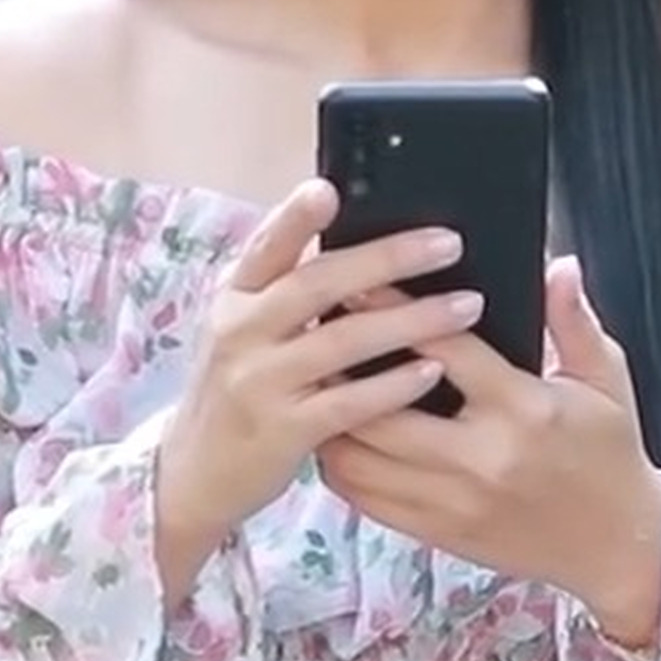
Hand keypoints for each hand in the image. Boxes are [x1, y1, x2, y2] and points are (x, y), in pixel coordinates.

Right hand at [154, 179, 483, 602]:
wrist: (193, 473)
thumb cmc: (241, 387)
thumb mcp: (247, 331)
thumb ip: (288, 292)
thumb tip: (365, 244)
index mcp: (235, 297)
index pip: (266, 247)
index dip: (294, 217)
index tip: (328, 187)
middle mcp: (240, 332)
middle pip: (318, 284)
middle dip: (389, 259)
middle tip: (449, 243)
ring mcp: (259, 382)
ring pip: (344, 340)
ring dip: (412, 319)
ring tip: (467, 305)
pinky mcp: (282, 430)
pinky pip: (348, 402)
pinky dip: (393, 385)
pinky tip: (434, 370)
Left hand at [316, 255, 660, 647]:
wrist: (617, 544)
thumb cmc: (611, 452)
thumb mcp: (607, 379)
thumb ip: (574, 321)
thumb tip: (556, 265)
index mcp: (523, 409)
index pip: (444, 349)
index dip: (396, 309)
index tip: (360, 280)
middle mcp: (480, 457)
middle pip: (380, 408)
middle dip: (341, 366)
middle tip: (316, 331)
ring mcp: (453, 501)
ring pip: (359, 458)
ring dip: (329, 417)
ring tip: (315, 379)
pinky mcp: (438, 532)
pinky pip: (365, 498)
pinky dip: (339, 463)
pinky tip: (334, 433)